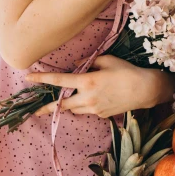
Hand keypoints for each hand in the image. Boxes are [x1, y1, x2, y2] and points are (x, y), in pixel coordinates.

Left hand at [25, 56, 174, 118]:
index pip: (59, 81)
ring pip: (74, 108)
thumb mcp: (107, 60)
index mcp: (87, 81)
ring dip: (70, 103)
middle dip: (46, 108)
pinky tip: (99, 97)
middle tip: (35, 111)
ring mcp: (94, 109)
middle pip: (61, 105)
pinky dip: (86, 104)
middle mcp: (88, 98)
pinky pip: (88, 110)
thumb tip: (76, 66)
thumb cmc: (127, 71)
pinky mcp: (101, 115)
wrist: (145, 90)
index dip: (42, 79)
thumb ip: (89, 62)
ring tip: (72, 97)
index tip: (28, 78)